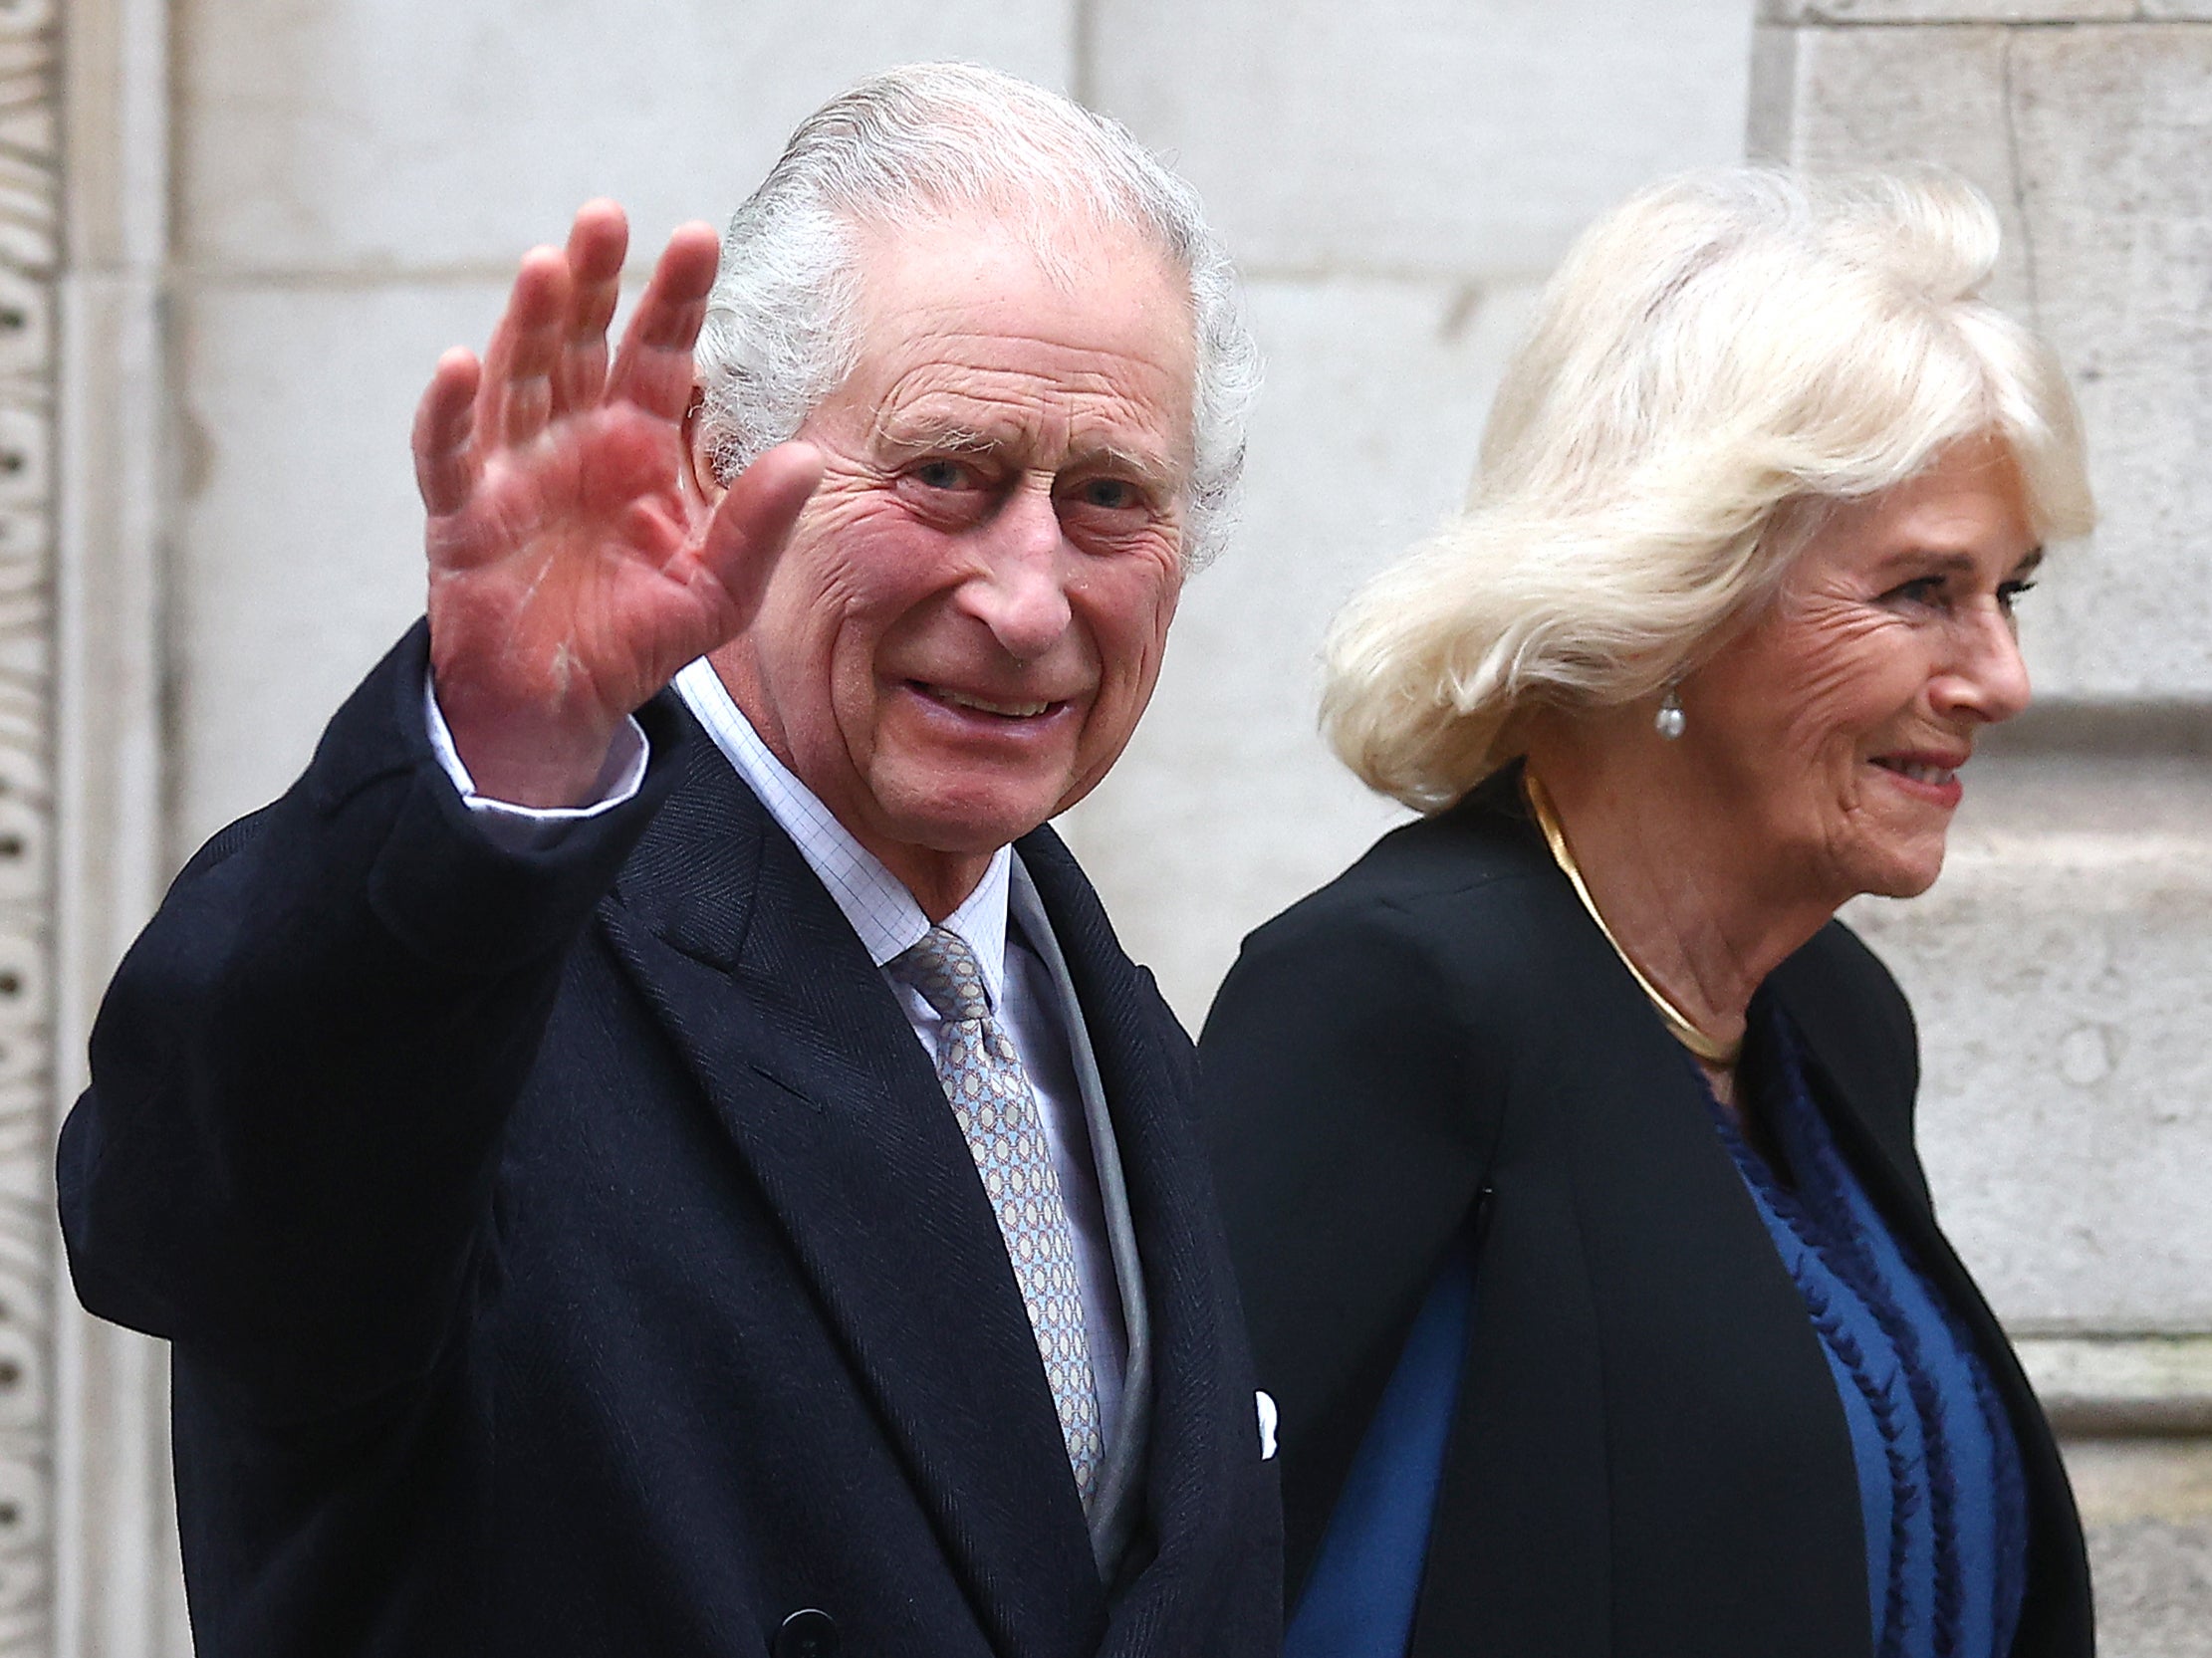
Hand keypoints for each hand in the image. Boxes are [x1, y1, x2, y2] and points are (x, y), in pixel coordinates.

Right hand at [413, 200, 820, 806]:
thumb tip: (806, 458)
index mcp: (641, 443)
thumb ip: (757, 527)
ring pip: (516, 378)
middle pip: (580, 341)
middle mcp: (575, 438)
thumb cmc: (638, 637)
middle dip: (593, 279)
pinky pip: (448, 456)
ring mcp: (513, 469)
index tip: (698, 236)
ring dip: (525, 322)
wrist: (563, 704)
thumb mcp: (719, 591)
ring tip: (544, 265)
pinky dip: (448, 413)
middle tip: (607, 215)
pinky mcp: (462, 515)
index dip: (674, 298)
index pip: (660, 353)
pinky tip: (457, 366)